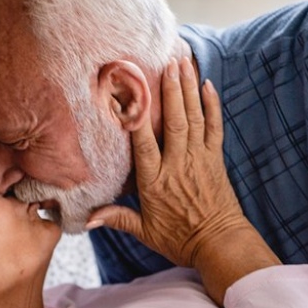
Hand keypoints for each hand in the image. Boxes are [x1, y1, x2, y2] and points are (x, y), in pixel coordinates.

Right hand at [89, 58, 259, 271]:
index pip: (143, 143)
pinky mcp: (216, 159)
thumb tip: (87, 219)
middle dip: (170, 90)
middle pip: (173, 121)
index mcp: (155, 181)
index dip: (136, 116)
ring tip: (183, 63)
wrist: (220, 245)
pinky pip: (215, 127)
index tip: (127, 91)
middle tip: (166, 62)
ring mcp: (199, 159)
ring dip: (189, 89)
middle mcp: (178, 165)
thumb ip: (117, 218)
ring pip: (194, 118)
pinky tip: (208, 85)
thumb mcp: (145, 232)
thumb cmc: (181, 239)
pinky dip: (212, 105)